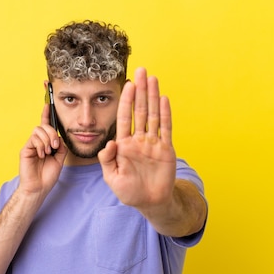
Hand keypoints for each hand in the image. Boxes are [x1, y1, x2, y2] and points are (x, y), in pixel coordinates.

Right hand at [19, 104, 66, 194]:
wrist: (39, 187)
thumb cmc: (48, 176)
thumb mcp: (60, 159)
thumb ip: (61, 147)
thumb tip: (59, 137)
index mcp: (46, 143)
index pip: (46, 126)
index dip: (46, 114)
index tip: (48, 104)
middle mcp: (38, 142)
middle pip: (43, 126)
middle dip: (51, 133)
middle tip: (55, 146)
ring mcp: (31, 145)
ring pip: (38, 130)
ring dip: (46, 140)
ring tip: (47, 152)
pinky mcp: (25, 149)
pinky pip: (33, 138)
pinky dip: (40, 145)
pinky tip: (41, 155)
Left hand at [98, 67, 176, 209]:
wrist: (150, 203)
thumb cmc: (129, 192)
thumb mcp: (112, 178)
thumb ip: (107, 160)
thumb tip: (109, 143)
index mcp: (124, 145)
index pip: (124, 118)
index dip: (125, 101)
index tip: (127, 85)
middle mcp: (138, 140)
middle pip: (139, 111)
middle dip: (140, 91)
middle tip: (140, 71)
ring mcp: (153, 143)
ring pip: (153, 115)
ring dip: (152, 96)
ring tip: (152, 78)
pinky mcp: (166, 149)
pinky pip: (165, 128)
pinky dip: (165, 114)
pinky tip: (164, 99)